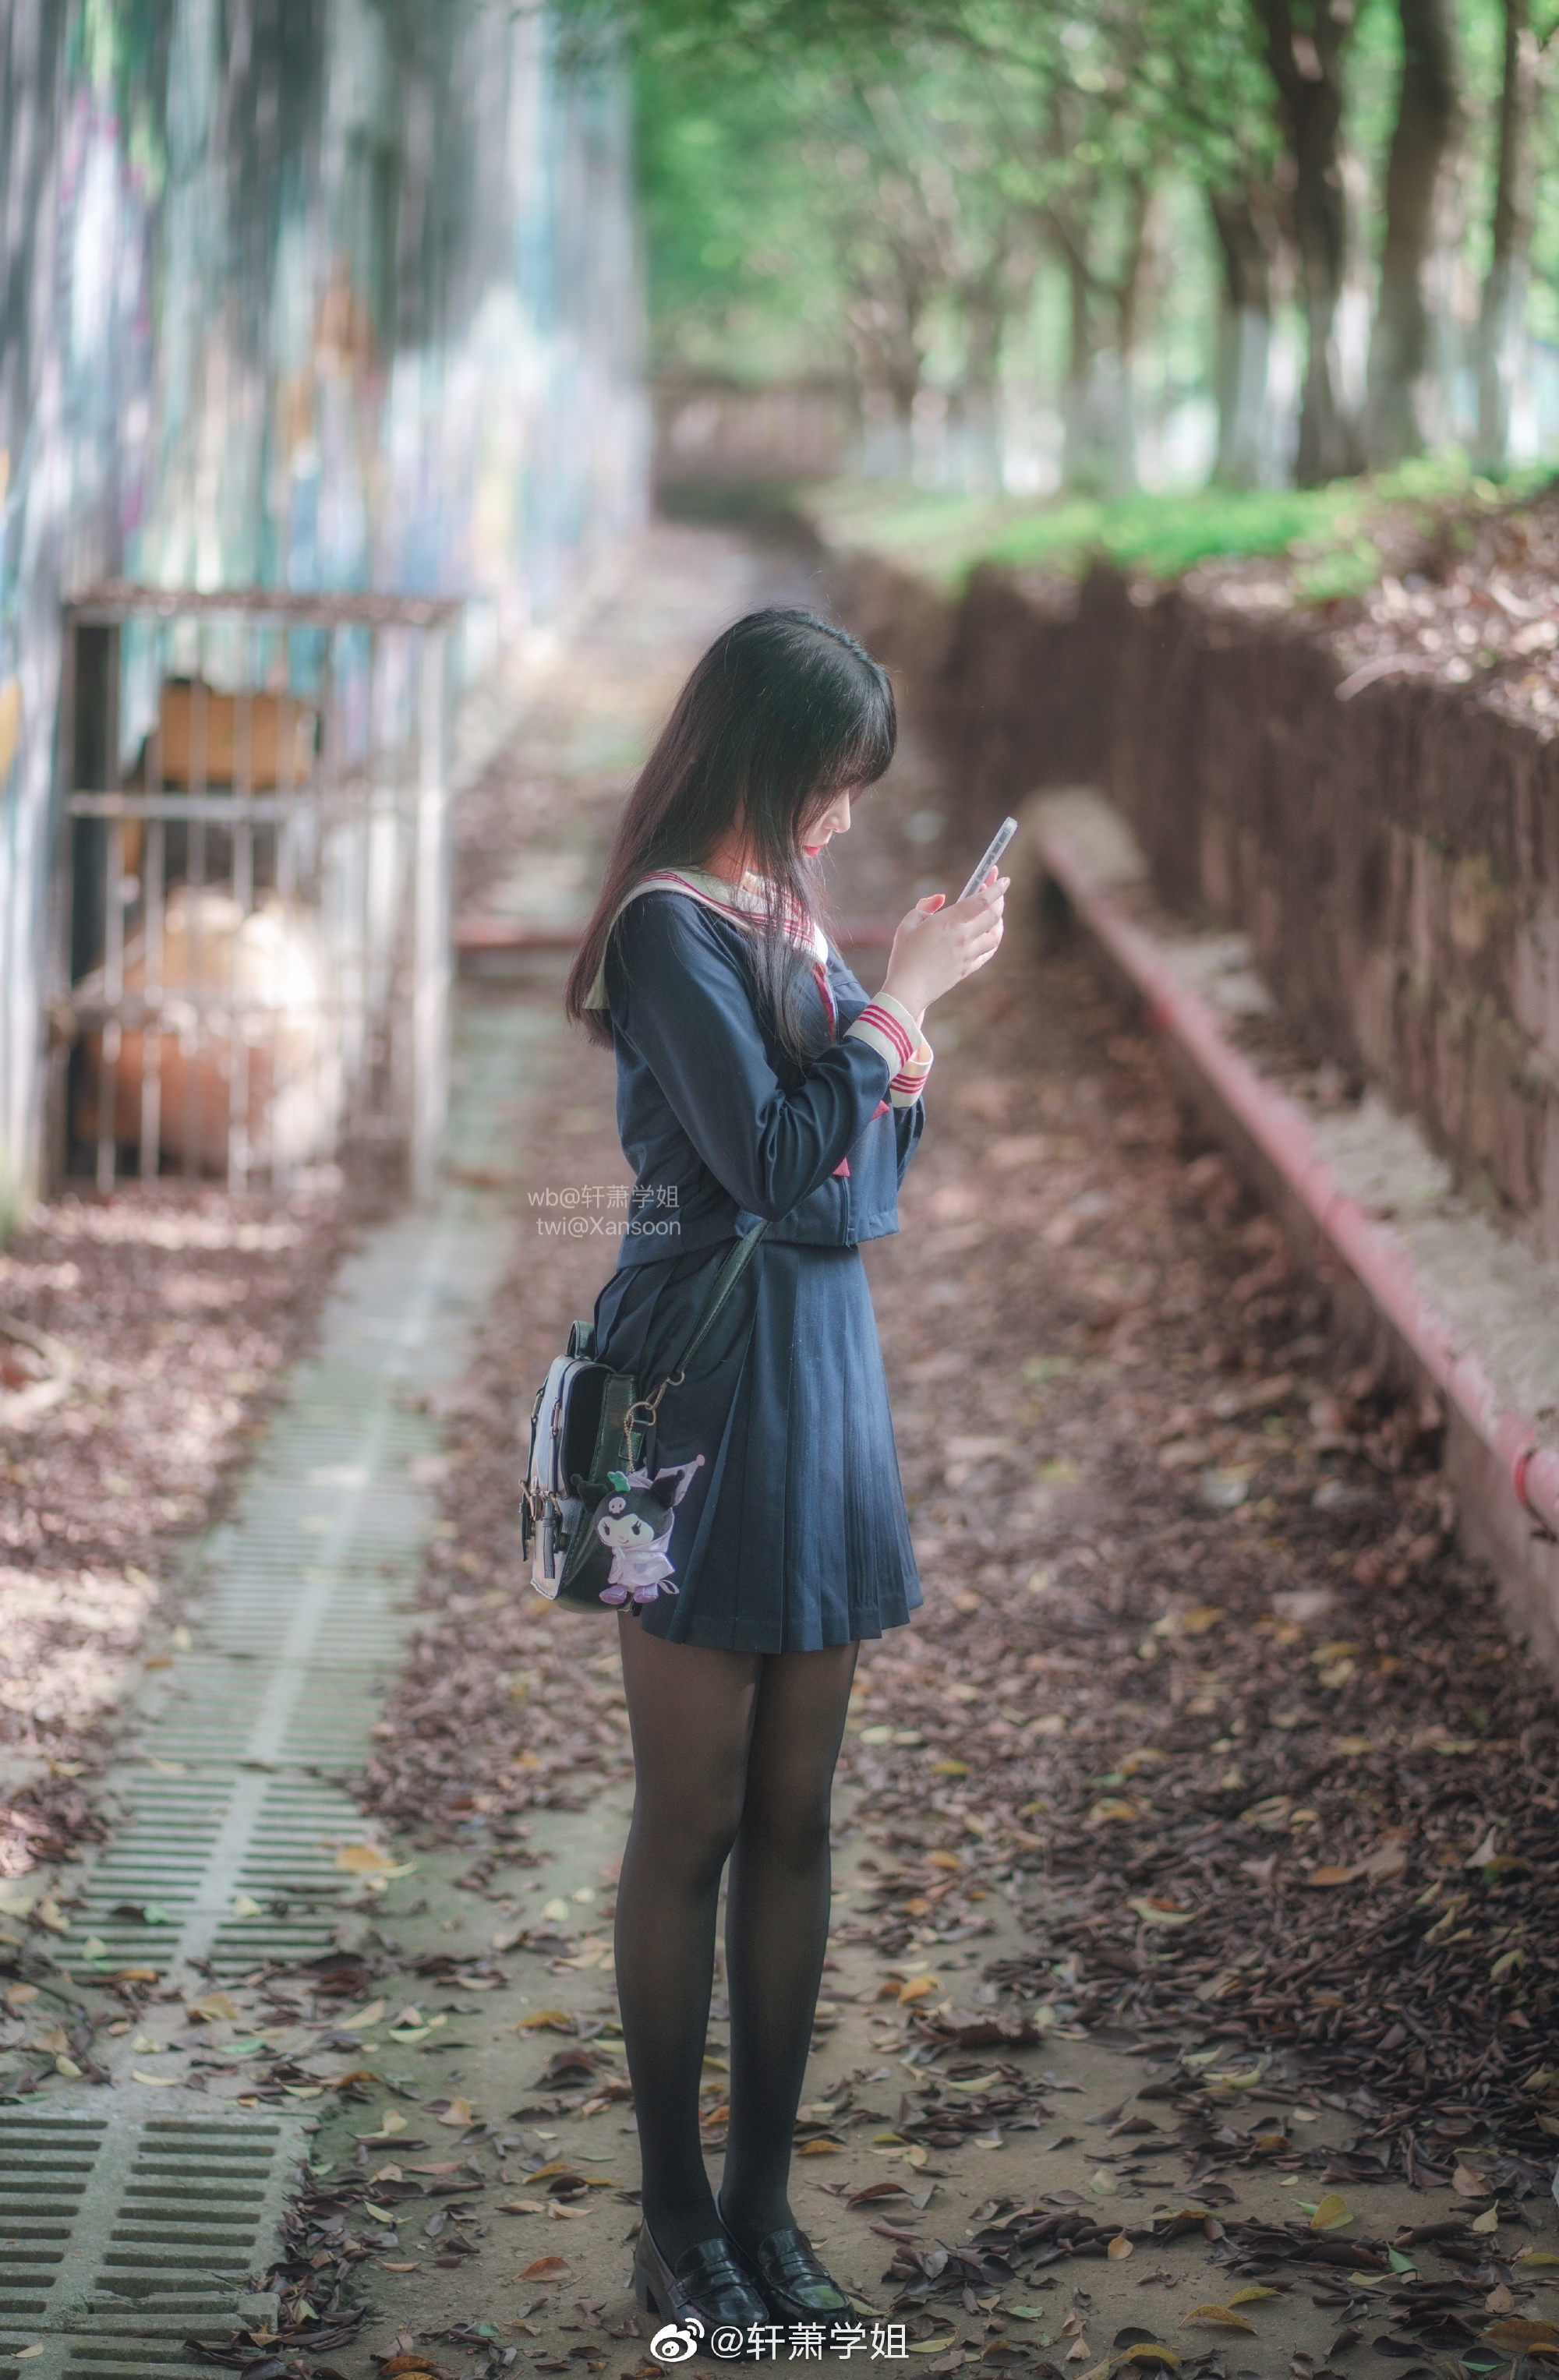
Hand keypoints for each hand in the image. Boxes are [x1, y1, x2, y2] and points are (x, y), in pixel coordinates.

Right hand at [880, 868, 1007, 1018]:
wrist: (907, 990)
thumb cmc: (904, 955)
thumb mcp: (908, 924)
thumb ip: (925, 906)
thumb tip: (941, 898)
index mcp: (949, 922)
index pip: (982, 901)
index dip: (996, 888)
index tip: (1004, 879)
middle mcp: (964, 938)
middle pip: (994, 916)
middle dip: (999, 899)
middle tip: (996, 891)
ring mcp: (968, 955)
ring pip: (996, 936)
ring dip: (998, 922)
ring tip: (993, 913)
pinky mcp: (968, 968)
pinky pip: (988, 952)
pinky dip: (992, 941)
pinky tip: (988, 936)